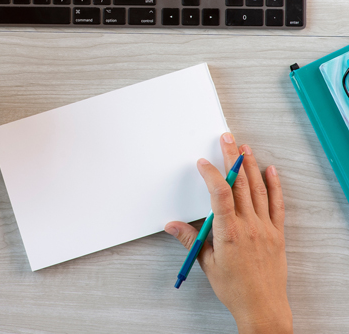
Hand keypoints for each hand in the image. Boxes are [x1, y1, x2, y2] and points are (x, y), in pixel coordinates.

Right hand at [165, 133, 291, 333]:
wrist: (263, 307)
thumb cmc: (235, 288)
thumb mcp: (206, 263)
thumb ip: (189, 239)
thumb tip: (171, 225)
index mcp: (229, 232)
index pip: (220, 194)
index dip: (211, 174)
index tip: (203, 162)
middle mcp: (249, 226)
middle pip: (239, 184)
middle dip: (231, 158)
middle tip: (226, 139)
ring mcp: (265, 228)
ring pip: (258, 189)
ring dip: (250, 166)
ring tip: (244, 148)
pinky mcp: (277, 233)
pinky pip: (276, 204)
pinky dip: (274, 185)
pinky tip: (270, 171)